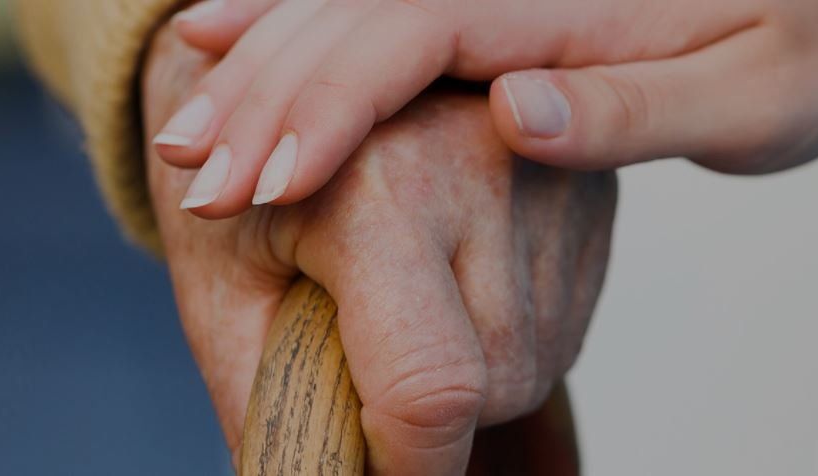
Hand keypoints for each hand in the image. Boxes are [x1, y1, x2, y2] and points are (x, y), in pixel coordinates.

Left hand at [143, 24, 614, 474]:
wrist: (306, 70)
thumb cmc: (250, 177)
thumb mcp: (227, 290)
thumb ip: (272, 401)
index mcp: (379, 182)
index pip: (430, 384)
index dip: (408, 468)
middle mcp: (486, 162)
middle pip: (493, 383)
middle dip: (428, 412)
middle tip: (363, 356)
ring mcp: (553, 172)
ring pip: (533, 361)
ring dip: (472, 375)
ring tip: (405, 305)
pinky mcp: (591, 189)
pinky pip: (560, 326)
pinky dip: (505, 338)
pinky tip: (455, 283)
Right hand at [153, 0, 817, 217]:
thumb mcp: (755, 99)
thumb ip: (632, 110)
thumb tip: (508, 113)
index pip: (418, 36)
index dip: (328, 105)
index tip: (261, 179)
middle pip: (367, 10)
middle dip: (271, 90)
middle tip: (193, 170)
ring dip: (274, 58)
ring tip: (196, 119)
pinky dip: (312, 19)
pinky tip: (248, 30)